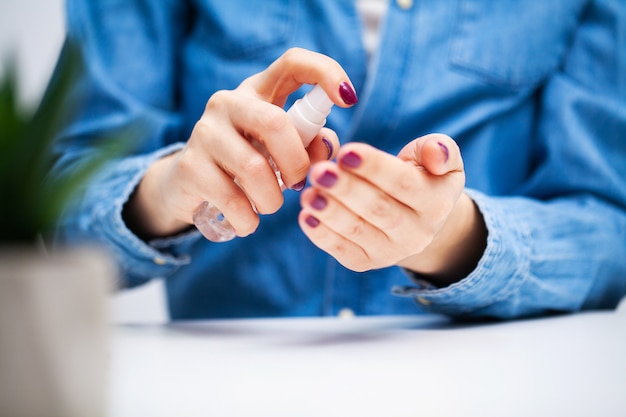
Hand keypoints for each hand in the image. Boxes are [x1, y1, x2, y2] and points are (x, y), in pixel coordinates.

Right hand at [123, 48, 357, 238]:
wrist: (190, 186)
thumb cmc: (248, 163)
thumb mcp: (282, 150)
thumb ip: (312, 145)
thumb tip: (326, 149)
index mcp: (258, 91)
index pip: (293, 62)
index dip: (325, 73)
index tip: (349, 100)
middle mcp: (228, 103)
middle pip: (275, 123)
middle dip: (297, 164)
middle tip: (297, 184)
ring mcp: (204, 132)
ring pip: (254, 169)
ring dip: (272, 200)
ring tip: (269, 206)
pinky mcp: (189, 166)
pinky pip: (232, 200)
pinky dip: (249, 220)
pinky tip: (248, 222)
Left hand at [299, 133, 486, 284]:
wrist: (418, 219)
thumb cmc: (424, 177)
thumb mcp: (444, 160)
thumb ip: (441, 150)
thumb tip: (435, 154)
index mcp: (437, 203)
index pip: (403, 183)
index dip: (374, 168)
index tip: (346, 152)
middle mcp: (417, 233)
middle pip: (378, 209)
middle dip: (346, 189)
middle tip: (320, 172)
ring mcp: (391, 252)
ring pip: (357, 231)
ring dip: (330, 212)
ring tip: (308, 193)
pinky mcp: (366, 262)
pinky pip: (343, 251)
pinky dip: (322, 235)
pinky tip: (305, 216)